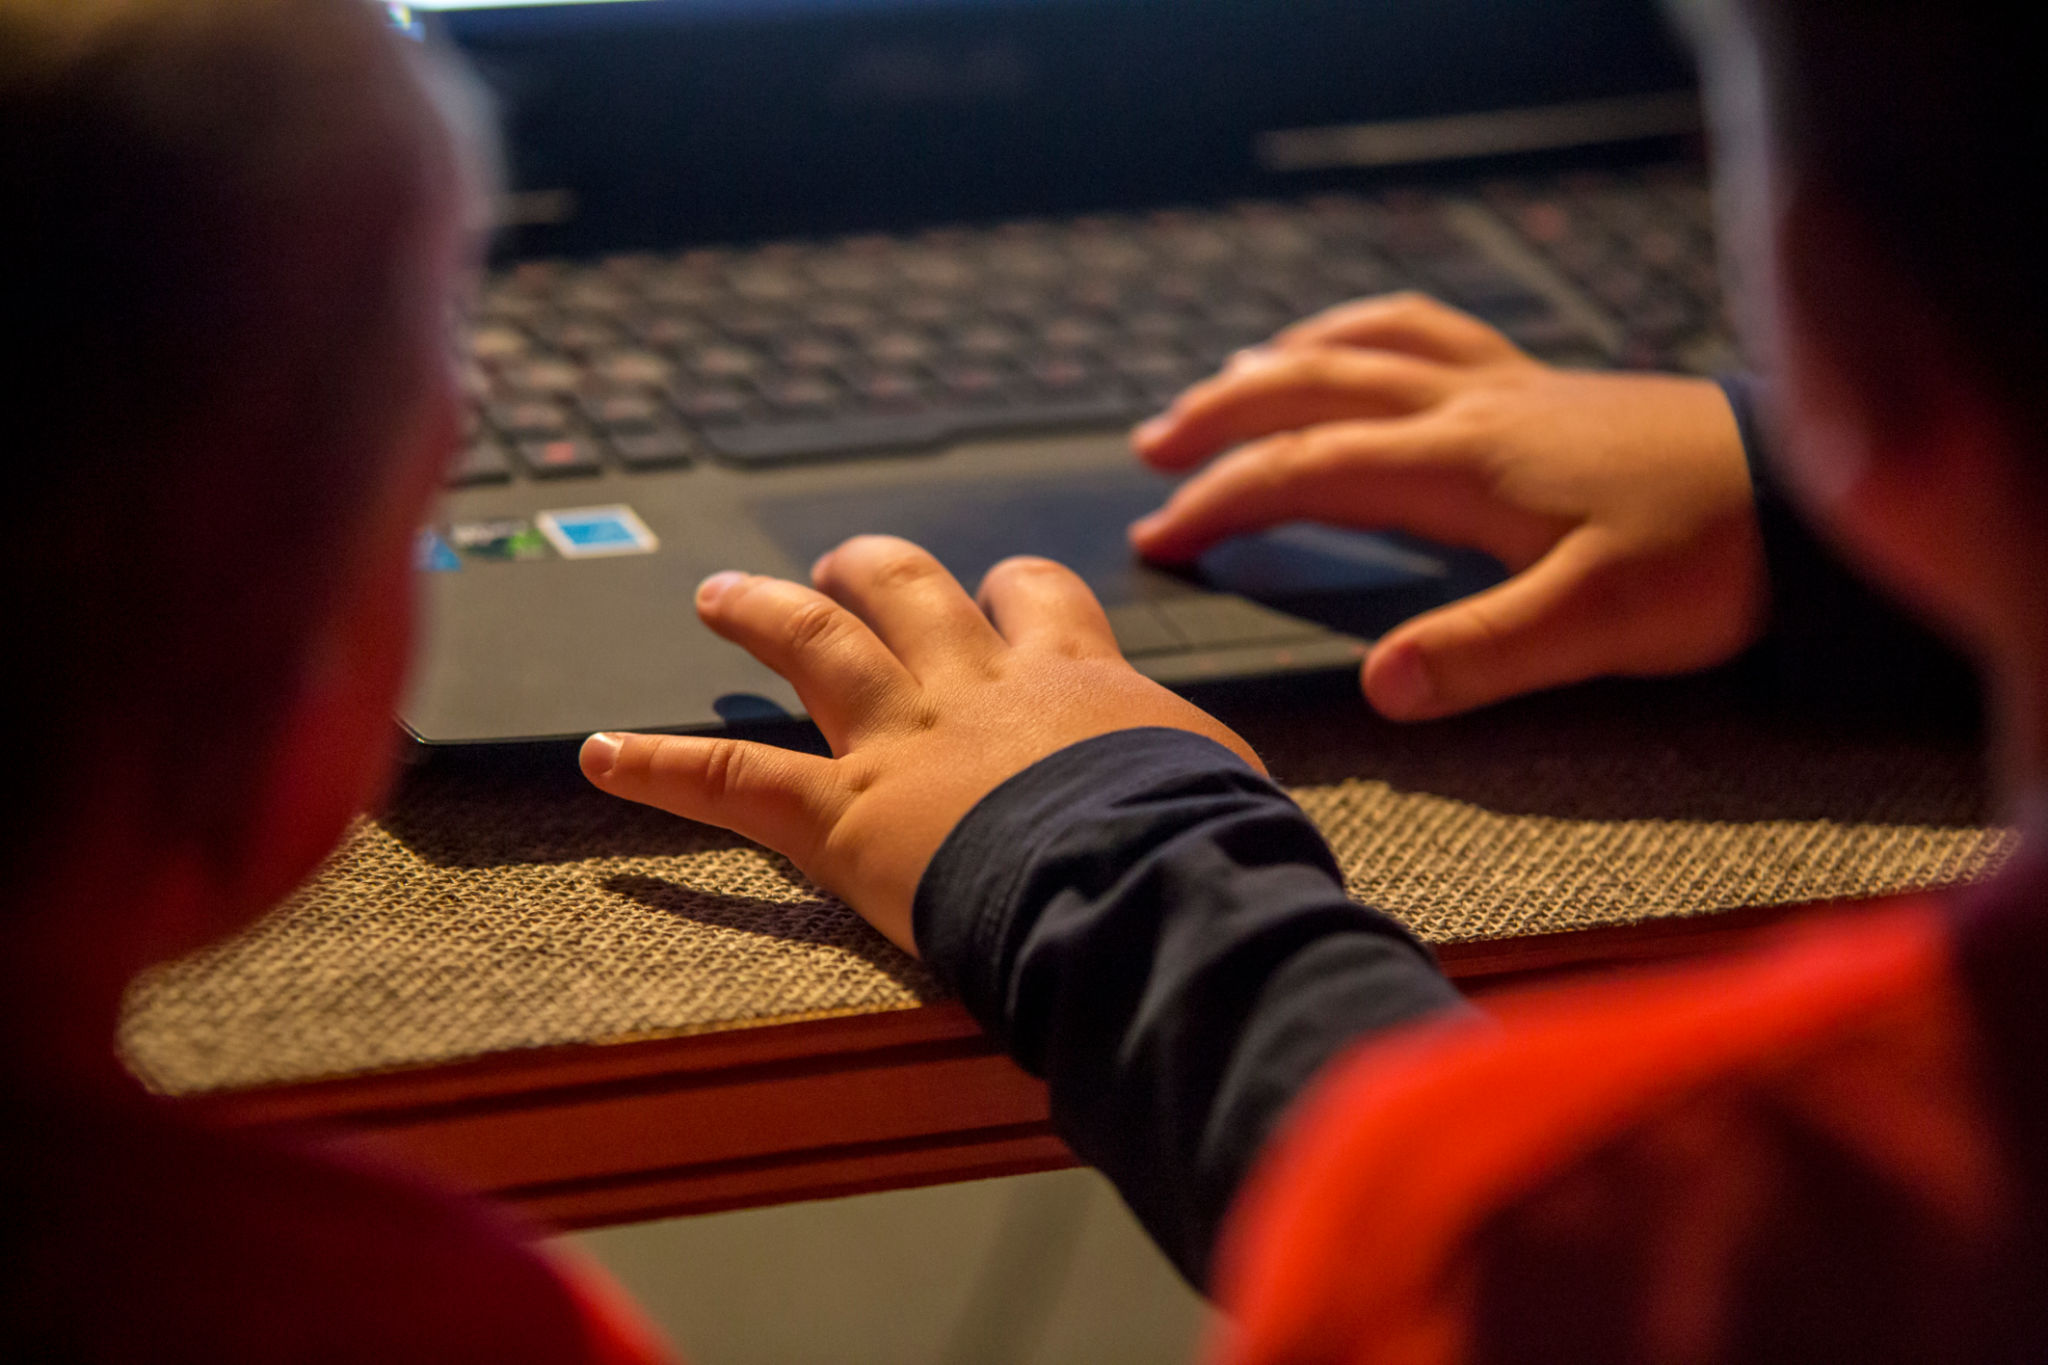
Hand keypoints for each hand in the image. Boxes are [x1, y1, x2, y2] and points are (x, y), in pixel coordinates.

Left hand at [580, 538, 1260, 953]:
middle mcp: (974, 687)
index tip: (1005, 590)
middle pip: (909, 591)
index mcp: (1073, 678)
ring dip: (761, 613)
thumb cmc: (1202, 843)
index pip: (1036, 601)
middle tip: (843, 564)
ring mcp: (899, 741)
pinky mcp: (841, 816)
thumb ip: (1199, 783)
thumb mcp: (1223, 791)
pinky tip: (600, 755)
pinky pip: (731, 779)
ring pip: (814, 646)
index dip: (1013, 591)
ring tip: (718, 594)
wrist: (1144, 876)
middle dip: (869, 570)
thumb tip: (1235, 817)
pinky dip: (660, 766)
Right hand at [1129, 293, 1765, 719]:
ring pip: (1369, 344)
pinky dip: (1368, 334)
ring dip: (1285, 360)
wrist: (1810, 499)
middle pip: (1314, 385)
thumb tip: (1377, 686)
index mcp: (1463, 465)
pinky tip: (1362, 355)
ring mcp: (1509, 387)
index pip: (1305, 468)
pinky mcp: (1546, 388)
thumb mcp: (1598, 624)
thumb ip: (1483, 653)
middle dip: (1222, 418)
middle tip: (1153, 451)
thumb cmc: (1708, 561)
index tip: (1157, 541)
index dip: (1220, 501)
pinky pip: (1432, 334)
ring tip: (1227, 383)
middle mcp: (1472, 408)